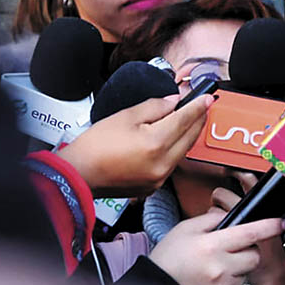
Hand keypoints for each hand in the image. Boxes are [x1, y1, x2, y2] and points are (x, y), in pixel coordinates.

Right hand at [59, 93, 213, 197]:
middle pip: (190, 138)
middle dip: (198, 120)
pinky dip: (174, 150)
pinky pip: (171, 164)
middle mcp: (162, 164)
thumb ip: (154, 107)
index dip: (198, 106)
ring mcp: (159, 178)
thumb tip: (174, 102)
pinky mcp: (153, 186)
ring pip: (182, 152)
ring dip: (187, 135)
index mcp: (156, 143)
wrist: (77, 176)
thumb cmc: (94, 147)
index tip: (207, 97)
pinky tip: (171, 140)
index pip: (185, 120)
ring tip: (187, 120)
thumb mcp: (125, 116)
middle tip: (203, 106)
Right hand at [148, 212, 283, 284]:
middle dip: (247, 252)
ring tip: (214, 269)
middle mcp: (220, 268)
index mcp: (212, 245)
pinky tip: (210, 283)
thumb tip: (228, 214)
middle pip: (254, 257)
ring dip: (236, 269)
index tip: (280, 222)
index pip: (249, 233)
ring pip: (245, 274)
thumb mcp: (184, 230)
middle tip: (229, 251)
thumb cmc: (167, 259)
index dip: (268, 226)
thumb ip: (209, 220)